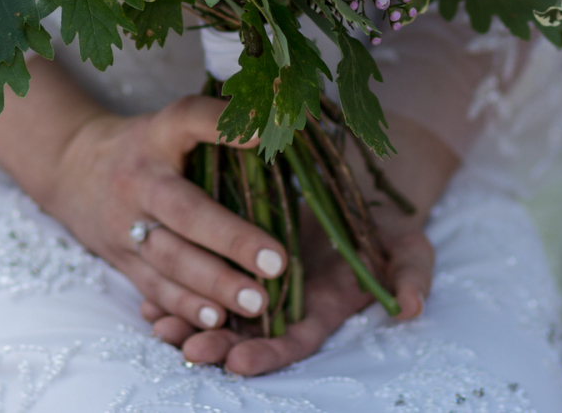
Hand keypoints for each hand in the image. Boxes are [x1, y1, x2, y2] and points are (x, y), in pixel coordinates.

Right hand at [39, 95, 288, 332]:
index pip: (188, 119)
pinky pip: (154, 287)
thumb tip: (278, 125)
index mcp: (157, 136)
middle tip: (277, 263)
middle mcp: (139, 181)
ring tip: (256, 302)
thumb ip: (218, 125)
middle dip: (232, 240)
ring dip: (214, 285)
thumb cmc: (143, 144)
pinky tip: (217, 319)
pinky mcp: (121, 259)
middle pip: (185, 212)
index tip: (263, 133)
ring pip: (170, 260)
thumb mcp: (171, 123)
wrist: (70, 168)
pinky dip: (185, 306)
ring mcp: (125, 225)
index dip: (222, 125)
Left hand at [139, 199, 435, 374]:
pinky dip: (180, 293)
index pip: (295, 340)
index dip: (268, 353)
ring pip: (222, 311)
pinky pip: (208, 282)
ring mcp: (266, 284)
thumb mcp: (412, 250)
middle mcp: (291, 304)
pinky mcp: (244, 259)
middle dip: (219, 344)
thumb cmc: (390, 230)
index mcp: (327, 309)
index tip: (239, 363)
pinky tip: (149, 298)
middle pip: (250, 334)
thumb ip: (412, 276)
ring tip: (158, 327)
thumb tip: (413, 305)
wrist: (367, 199)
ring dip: (190, 321)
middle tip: (188, 348)